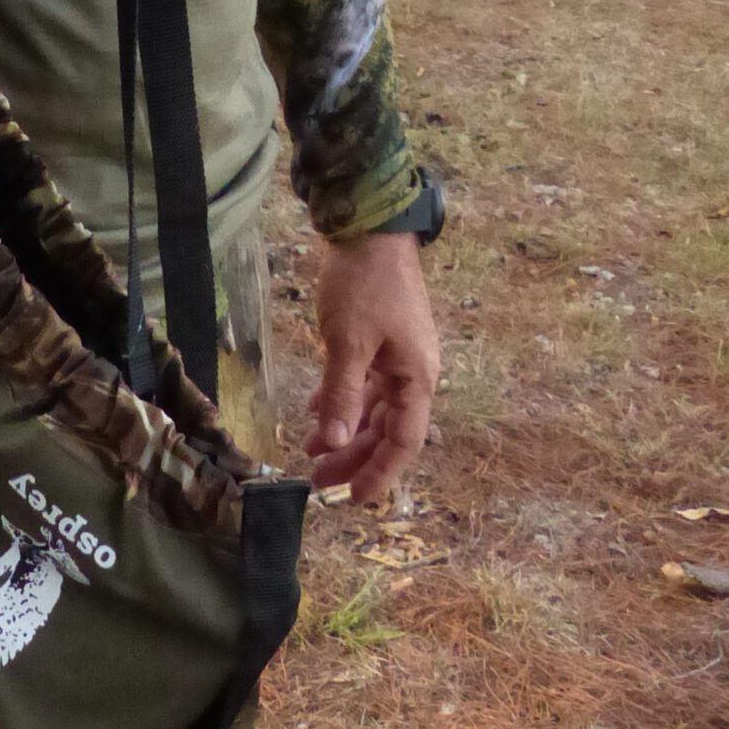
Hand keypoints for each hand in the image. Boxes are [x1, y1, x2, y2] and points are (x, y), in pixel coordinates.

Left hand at [304, 230, 440, 505]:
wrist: (370, 228)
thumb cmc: (364, 285)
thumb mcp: (348, 342)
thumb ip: (341, 393)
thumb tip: (334, 441)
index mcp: (416, 378)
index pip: (403, 441)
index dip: (380, 473)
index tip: (356, 500)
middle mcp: (413, 373)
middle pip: (387, 429)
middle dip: (354, 457)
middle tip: (318, 481)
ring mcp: (397, 356)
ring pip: (373, 409)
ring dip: (344, 431)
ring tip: (312, 453)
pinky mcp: (381, 341)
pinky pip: (364, 384)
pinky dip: (341, 401)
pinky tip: (315, 413)